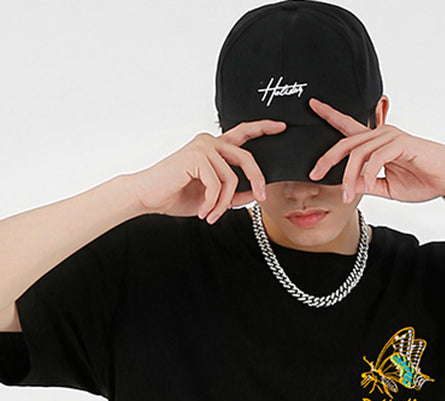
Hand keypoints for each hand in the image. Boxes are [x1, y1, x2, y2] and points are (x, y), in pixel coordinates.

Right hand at [129, 120, 286, 221]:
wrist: (149, 196)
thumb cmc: (176, 195)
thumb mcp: (213, 198)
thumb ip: (234, 193)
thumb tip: (256, 194)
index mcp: (214, 148)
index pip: (242, 133)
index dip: (262, 128)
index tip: (280, 127)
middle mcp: (209, 142)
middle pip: (247, 158)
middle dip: (257, 180)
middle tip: (262, 198)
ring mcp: (203, 147)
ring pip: (232, 178)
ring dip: (224, 203)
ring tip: (213, 214)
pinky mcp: (196, 156)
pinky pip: (218, 185)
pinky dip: (213, 203)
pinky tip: (204, 211)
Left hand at [307, 98, 444, 203]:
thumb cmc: (423, 181)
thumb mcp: (388, 188)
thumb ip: (369, 185)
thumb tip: (350, 187)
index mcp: (376, 144)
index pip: (349, 129)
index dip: (331, 116)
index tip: (313, 106)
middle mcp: (382, 135)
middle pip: (346, 143)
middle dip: (328, 158)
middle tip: (314, 174)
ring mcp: (391, 137)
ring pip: (359, 153)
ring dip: (349, 176)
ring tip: (347, 195)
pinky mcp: (401, 143)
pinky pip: (377, 157)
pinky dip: (367, 173)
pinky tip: (364, 186)